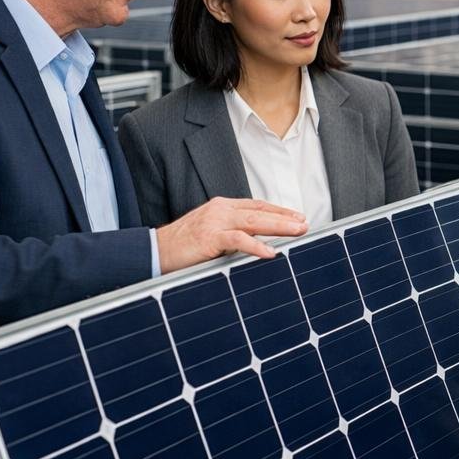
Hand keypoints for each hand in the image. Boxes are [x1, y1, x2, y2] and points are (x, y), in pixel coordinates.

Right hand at [156, 197, 307, 273]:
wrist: (153, 251)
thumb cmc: (181, 246)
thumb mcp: (211, 234)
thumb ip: (233, 235)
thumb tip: (259, 244)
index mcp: (222, 207)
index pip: (258, 205)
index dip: (280, 210)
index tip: (299, 217)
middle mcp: (221, 210)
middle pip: (260, 211)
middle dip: (286, 218)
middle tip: (306, 224)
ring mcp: (214, 222)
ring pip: (254, 221)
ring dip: (279, 226)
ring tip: (298, 232)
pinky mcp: (208, 237)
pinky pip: (237, 240)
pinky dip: (255, 246)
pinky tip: (270, 252)